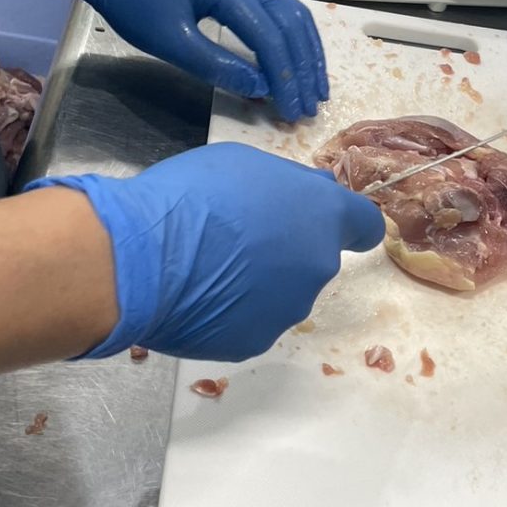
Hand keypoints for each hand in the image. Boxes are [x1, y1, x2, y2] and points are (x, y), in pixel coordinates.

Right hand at [25, 143, 384, 360]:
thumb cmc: (192, 197)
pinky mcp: (257, 341)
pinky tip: (197, 296)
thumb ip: (290, 184)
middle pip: (314, 259)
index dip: (349, 225)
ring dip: (260, 283)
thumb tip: (315, 192)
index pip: (364, 224)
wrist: (141, 259)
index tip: (335, 227)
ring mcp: (290, 308)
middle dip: (287, 250)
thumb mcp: (246, 164)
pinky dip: (232, 312)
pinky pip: (252, 321)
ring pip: (284, 292)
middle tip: (238, 239)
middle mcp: (318, 266)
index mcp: (323, 216)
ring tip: (209, 268)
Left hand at [34, 0, 323, 120]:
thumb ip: (218, 66)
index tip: (292, 109)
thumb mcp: (170, 42)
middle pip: (292, 23)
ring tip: (315, 89)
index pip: (269, 36)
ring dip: (307, 55)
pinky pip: (283, 11)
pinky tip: (301, 64)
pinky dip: (296, 41)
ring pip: (295, 15)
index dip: (284, 77)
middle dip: (304, 68)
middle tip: (311, 105)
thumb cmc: (133, 1)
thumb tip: (261, 90)